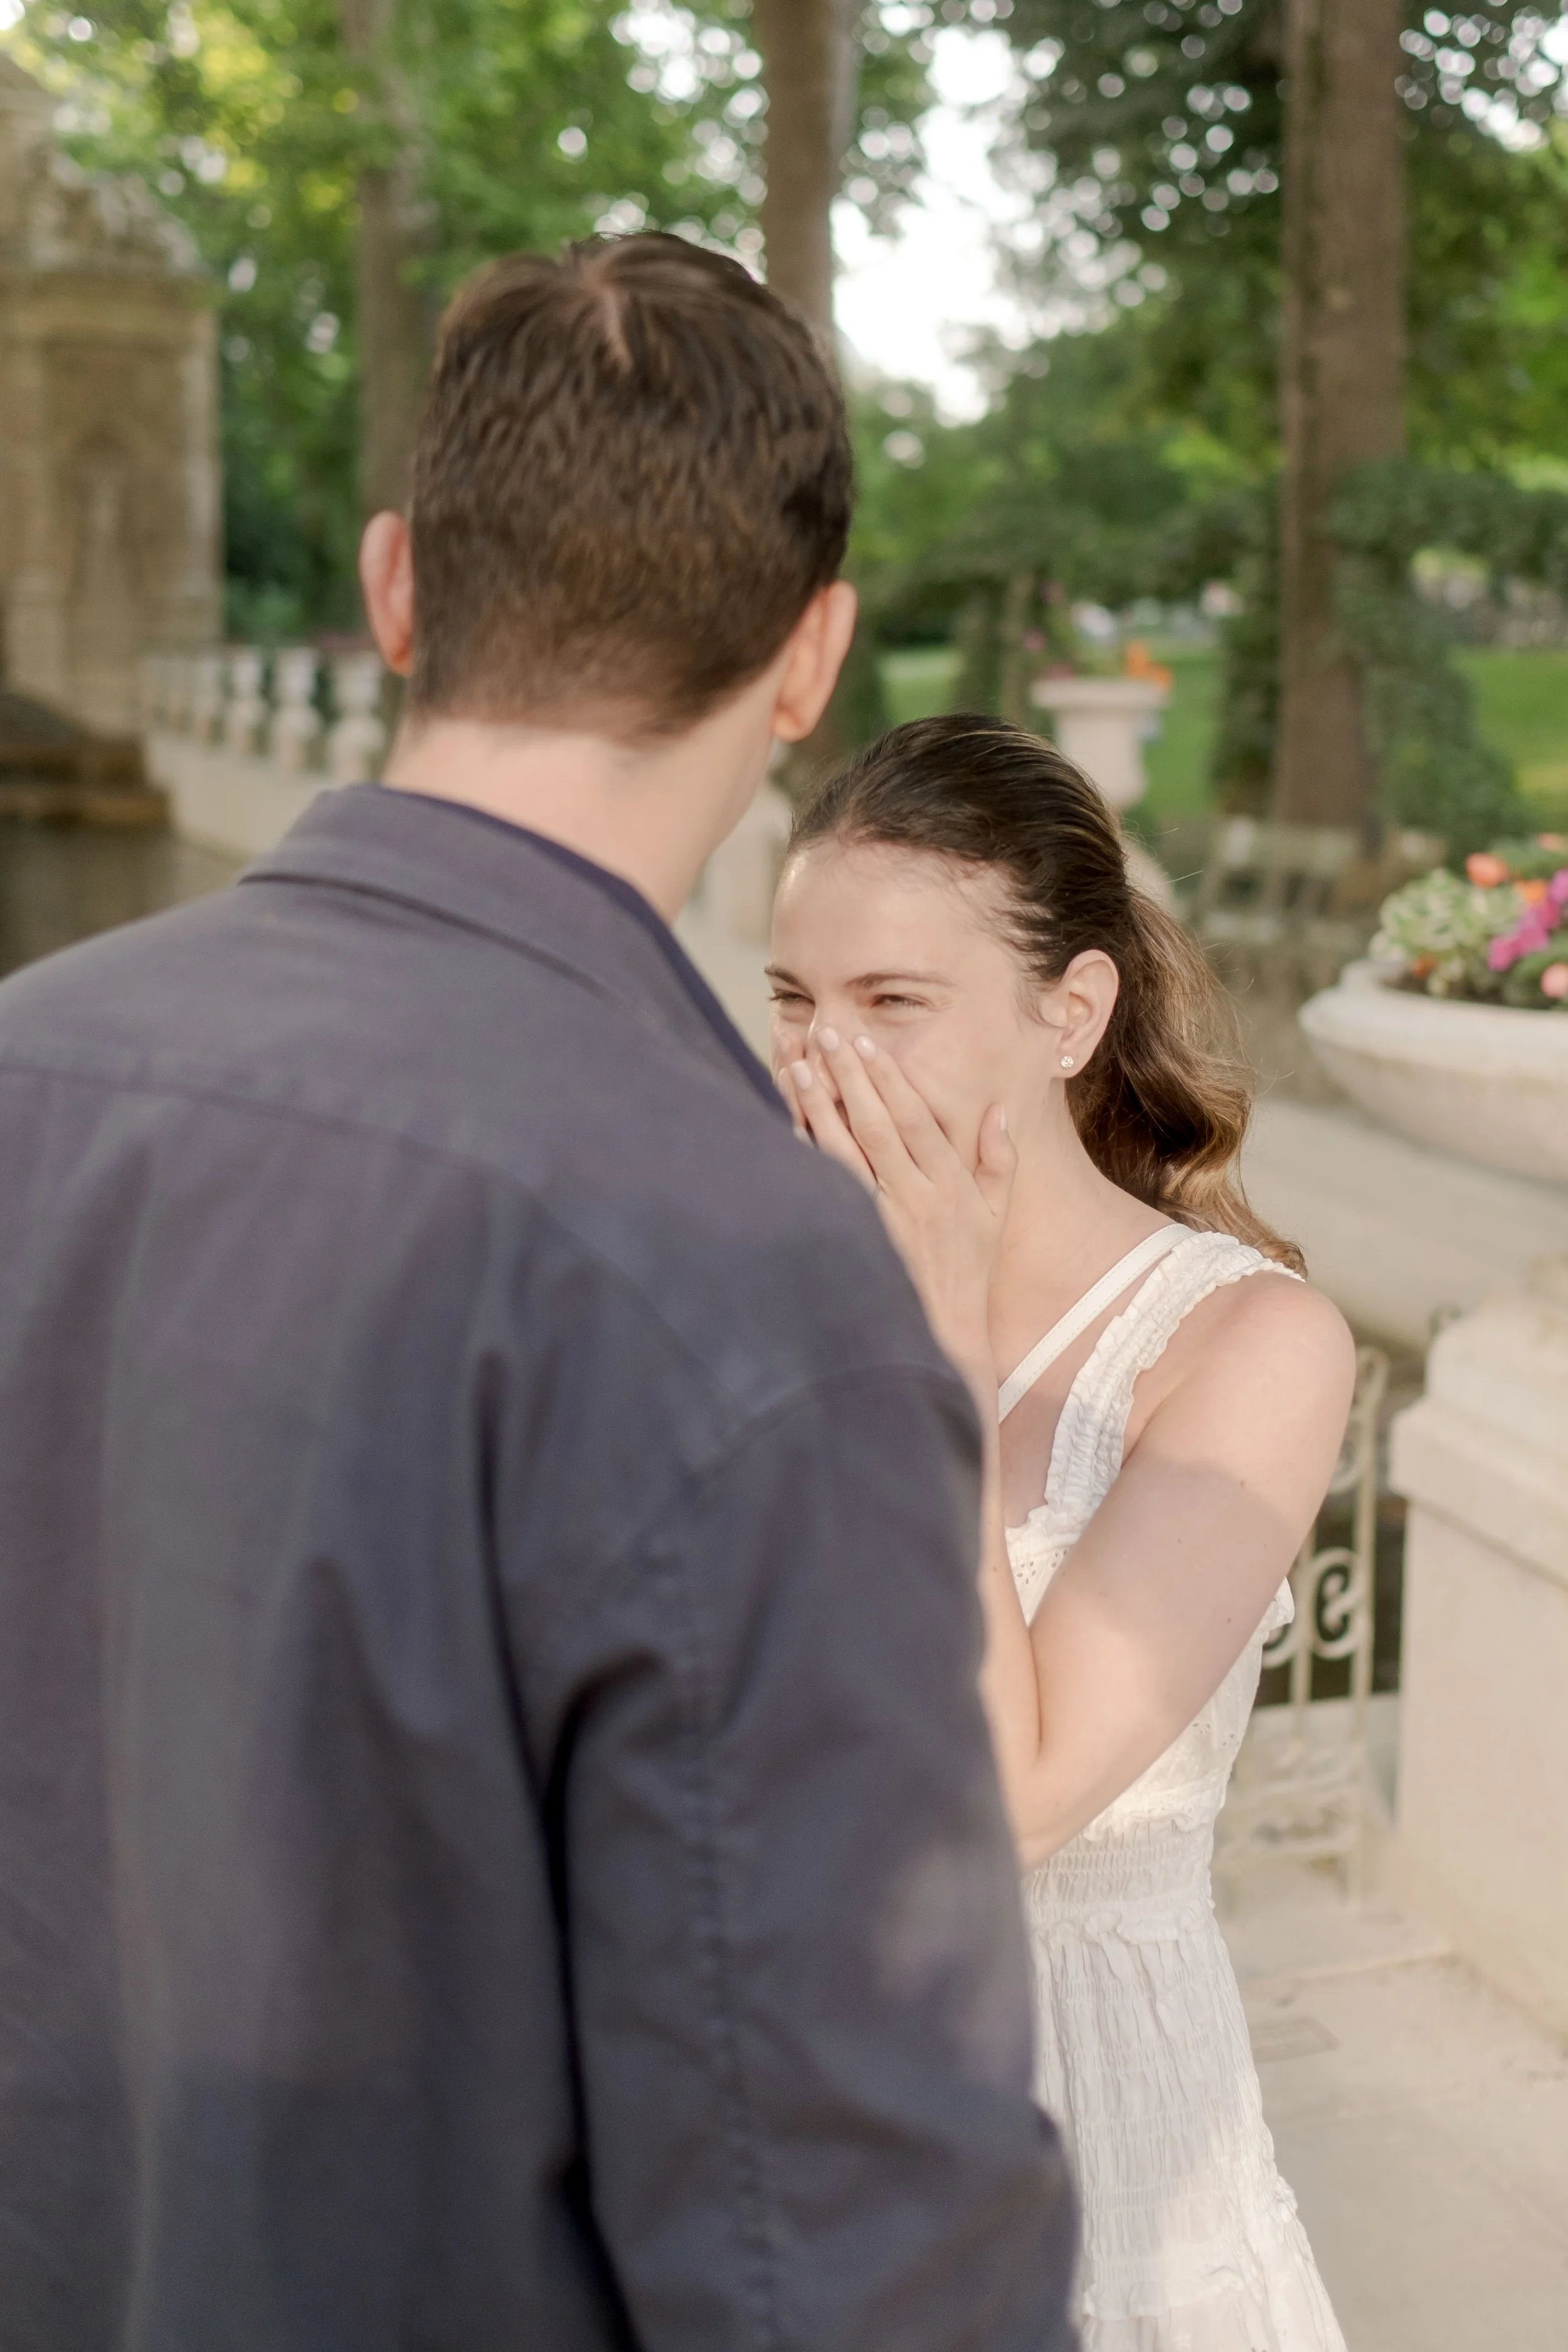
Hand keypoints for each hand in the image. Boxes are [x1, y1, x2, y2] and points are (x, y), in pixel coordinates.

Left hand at [780, 1029, 1014, 1388]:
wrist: (945, 1332)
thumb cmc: (969, 1268)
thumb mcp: (997, 1214)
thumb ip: (1000, 1160)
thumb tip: (999, 1110)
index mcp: (950, 1185)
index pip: (915, 1120)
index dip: (890, 1079)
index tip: (866, 1043)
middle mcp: (916, 1199)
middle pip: (877, 1126)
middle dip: (849, 1077)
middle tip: (825, 1035)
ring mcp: (883, 1221)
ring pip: (845, 1153)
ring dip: (819, 1107)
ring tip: (796, 1067)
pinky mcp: (858, 1240)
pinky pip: (828, 1190)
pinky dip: (807, 1155)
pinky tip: (787, 1124)